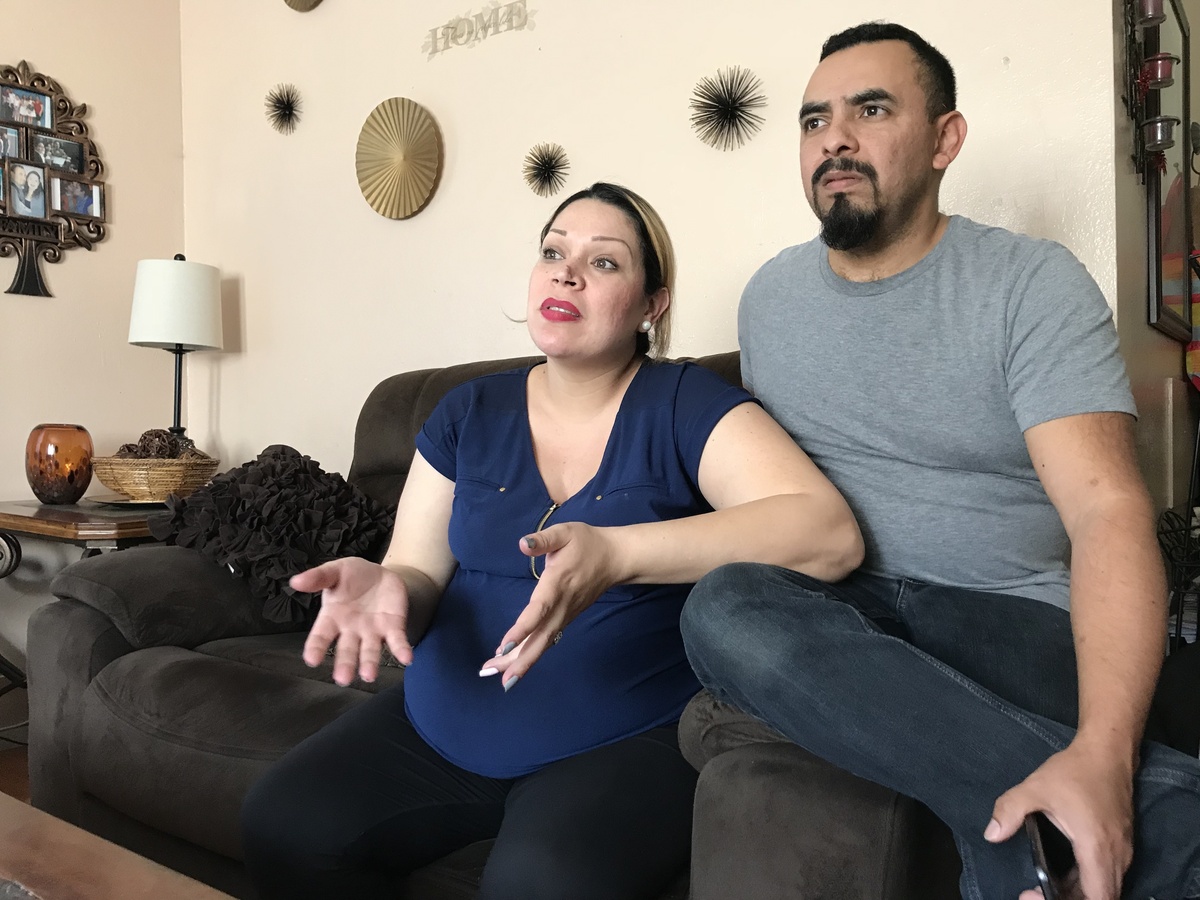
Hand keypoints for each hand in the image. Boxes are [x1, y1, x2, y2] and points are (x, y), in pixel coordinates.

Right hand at [295, 557, 412, 686]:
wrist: (380, 574)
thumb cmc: (351, 576)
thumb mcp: (334, 571)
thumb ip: (318, 577)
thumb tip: (295, 582)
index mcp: (332, 618)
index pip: (321, 636)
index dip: (315, 647)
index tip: (311, 660)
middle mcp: (351, 630)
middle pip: (347, 650)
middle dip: (345, 664)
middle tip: (343, 679)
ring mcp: (372, 631)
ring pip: (370, 651)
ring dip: (370, 663)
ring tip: (369, 675)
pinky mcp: (393, 627)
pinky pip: (397, 641)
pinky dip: (402, 650)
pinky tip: (407, 659)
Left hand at [477, 522, 620, 688]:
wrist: (616, 559)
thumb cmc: (587, 543)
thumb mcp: (566, 532)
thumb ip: (544, 540)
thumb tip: (523, 545)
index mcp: (557, 584)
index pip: (538, 610)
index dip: (522, 628)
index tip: (504, 645)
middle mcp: (561, 605)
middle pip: (540, 637)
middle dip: (518, 658)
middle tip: (494, 675)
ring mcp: (565, 615)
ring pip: (544, 643)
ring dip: (522, 661)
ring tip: (500, 678)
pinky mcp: (566, 619)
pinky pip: (548, 640)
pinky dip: (531, 653)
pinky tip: (515, 664)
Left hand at [986, 738, 1134, 899]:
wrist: (1108, 753)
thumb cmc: (1074, 771)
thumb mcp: (1035, 787)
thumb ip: (1011, 810)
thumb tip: (991, 834)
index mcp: (1097, 847)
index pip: (1095, 899)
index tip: (1034, 894)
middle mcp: (1117, 857)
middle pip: (1101, 899)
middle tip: (1034, 894)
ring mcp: (1123, 853)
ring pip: (1106, 891)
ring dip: (1078, 896)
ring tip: (1045, 889)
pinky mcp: (1121, 847)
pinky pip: (1107, 878)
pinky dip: (1087, 886)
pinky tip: (1063, 879)